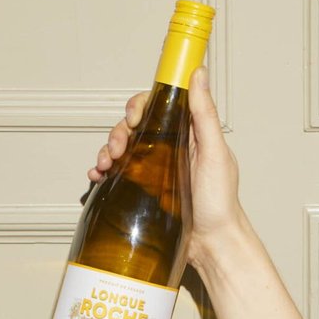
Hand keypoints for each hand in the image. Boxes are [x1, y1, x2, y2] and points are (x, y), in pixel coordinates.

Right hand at [88, 67, 248, 270]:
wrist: (211, 244)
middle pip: (135, 125)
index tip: (136, 117)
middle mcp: (170, 147)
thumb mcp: (215, 153)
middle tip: (118, 147)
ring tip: (106, 164)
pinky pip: (117, 172)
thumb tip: (199, 74)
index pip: (159, 106)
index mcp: (188, 134)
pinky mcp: (142, 189)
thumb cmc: (220, 202)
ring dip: (108, 149)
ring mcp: (154, 169)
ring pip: (123, 146)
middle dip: (120, 130)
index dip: (142, 105)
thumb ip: (205, 114)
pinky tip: (99, 176)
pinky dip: (103, 170)